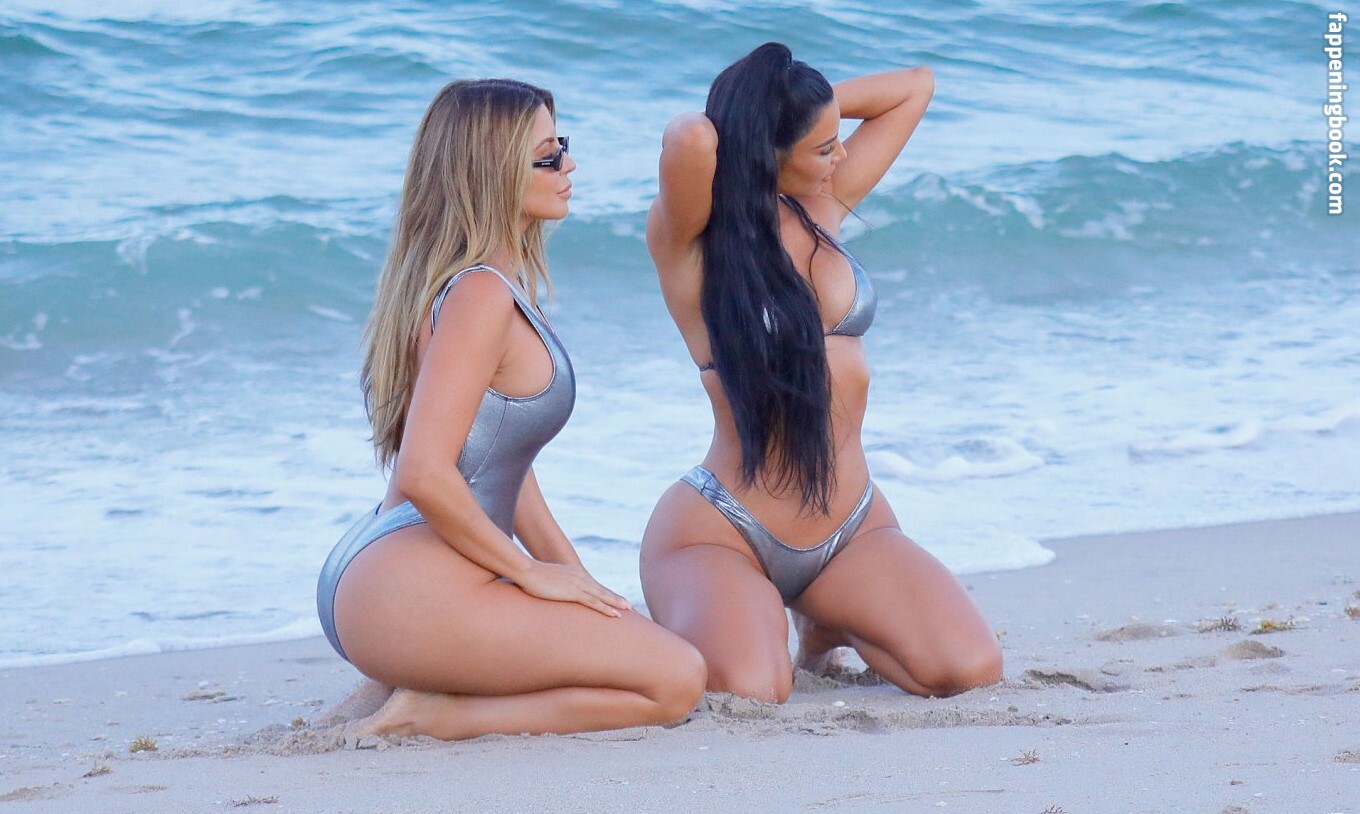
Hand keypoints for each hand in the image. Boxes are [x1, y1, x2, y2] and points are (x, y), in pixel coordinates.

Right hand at [511, 561, 632, 617]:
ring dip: (616, 603)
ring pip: (602, 596)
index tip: (616, 599)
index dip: (606, 593)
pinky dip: (606, 609)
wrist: (527, 570)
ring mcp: (578, 584)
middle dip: (616, 598)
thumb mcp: (547, 580)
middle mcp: (580, 577)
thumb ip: (553, 584)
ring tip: (628, 610)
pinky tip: (615, 614)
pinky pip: (594, 602)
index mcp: (575, 573)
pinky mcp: (574, 592)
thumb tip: (551, 590)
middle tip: (629, 606)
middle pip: (602, 590)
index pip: (594, 585)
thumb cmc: (532, 576)